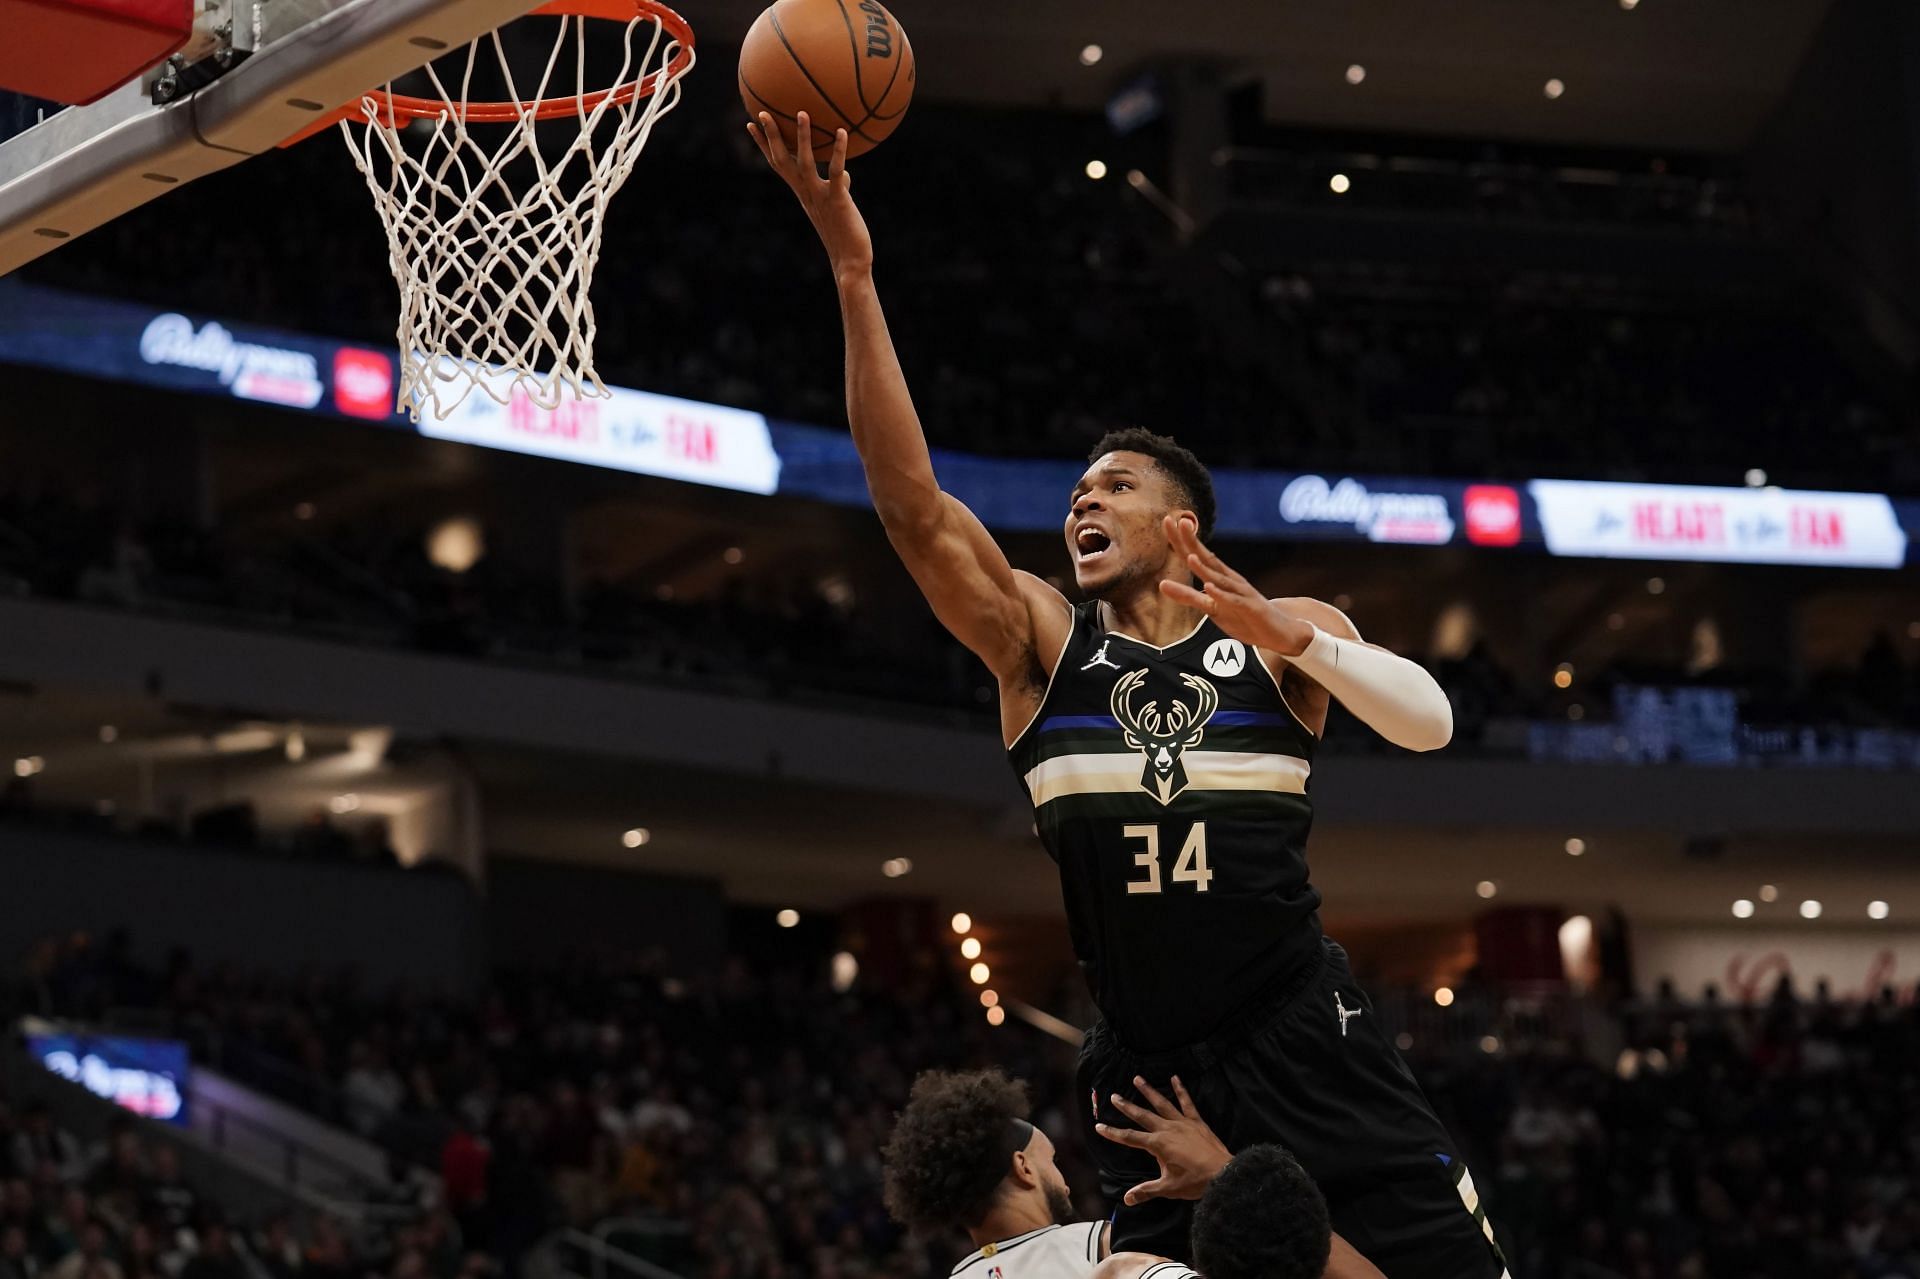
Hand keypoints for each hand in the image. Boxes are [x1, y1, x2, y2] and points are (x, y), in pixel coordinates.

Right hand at [747, 111, 874, 276]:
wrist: (849, 261)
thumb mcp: (836, 207)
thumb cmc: (844, 234)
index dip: (763, 144)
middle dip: (771, 136)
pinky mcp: (837, 200)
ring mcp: (819, 196)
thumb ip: (837, 189)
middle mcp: (806, 192)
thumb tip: (845, 175)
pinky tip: (842, 132)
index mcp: (802, 192)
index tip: (751, 123)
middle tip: (762, 112)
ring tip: (801, 113)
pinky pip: (835, 172)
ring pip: (805, 163)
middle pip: (783, 160)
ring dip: (802, 138)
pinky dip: (838, 152)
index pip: (778, 164)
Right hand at [1095, 1075, 1232, 1204]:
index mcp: (1158, 1145)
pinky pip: (1187, 1102)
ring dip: (1148, 1091)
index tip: (1099, 1127)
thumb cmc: (1195, 1182)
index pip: (1130, 1138)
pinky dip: (1181, 1090)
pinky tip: (1175, 1078)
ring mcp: (1182, 1123)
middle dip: (1127, 1106)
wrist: (1223, 1174)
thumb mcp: (1168, 1188)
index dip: (1113, 1133)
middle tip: (1114, 1095)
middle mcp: (1167, 1129)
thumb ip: (1146, 1191)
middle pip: (1142, 1115)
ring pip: (1161, 1104)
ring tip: (1137, 1078)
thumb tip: (1127, 1199)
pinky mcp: (1196, 1122)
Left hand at [1158, 515, 1312, 656]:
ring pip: (1219, 578)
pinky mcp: (1249, 608)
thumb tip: (1162, 585)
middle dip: (1192, 541)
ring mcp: (1240, 592)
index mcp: (1220, 577)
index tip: (1167, 520)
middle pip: (1207, 558)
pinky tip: (1209, 588)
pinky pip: (1232, 601)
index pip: (1198, 554)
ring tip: (1189, 557)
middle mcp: (1229, 580)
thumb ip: (1188, 596)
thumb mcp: (1211, 607)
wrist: (1280, 631)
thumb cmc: (1243, 616)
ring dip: (1203, 568)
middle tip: (1178, 522)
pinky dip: (1221, 595)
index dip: (1182, 539)